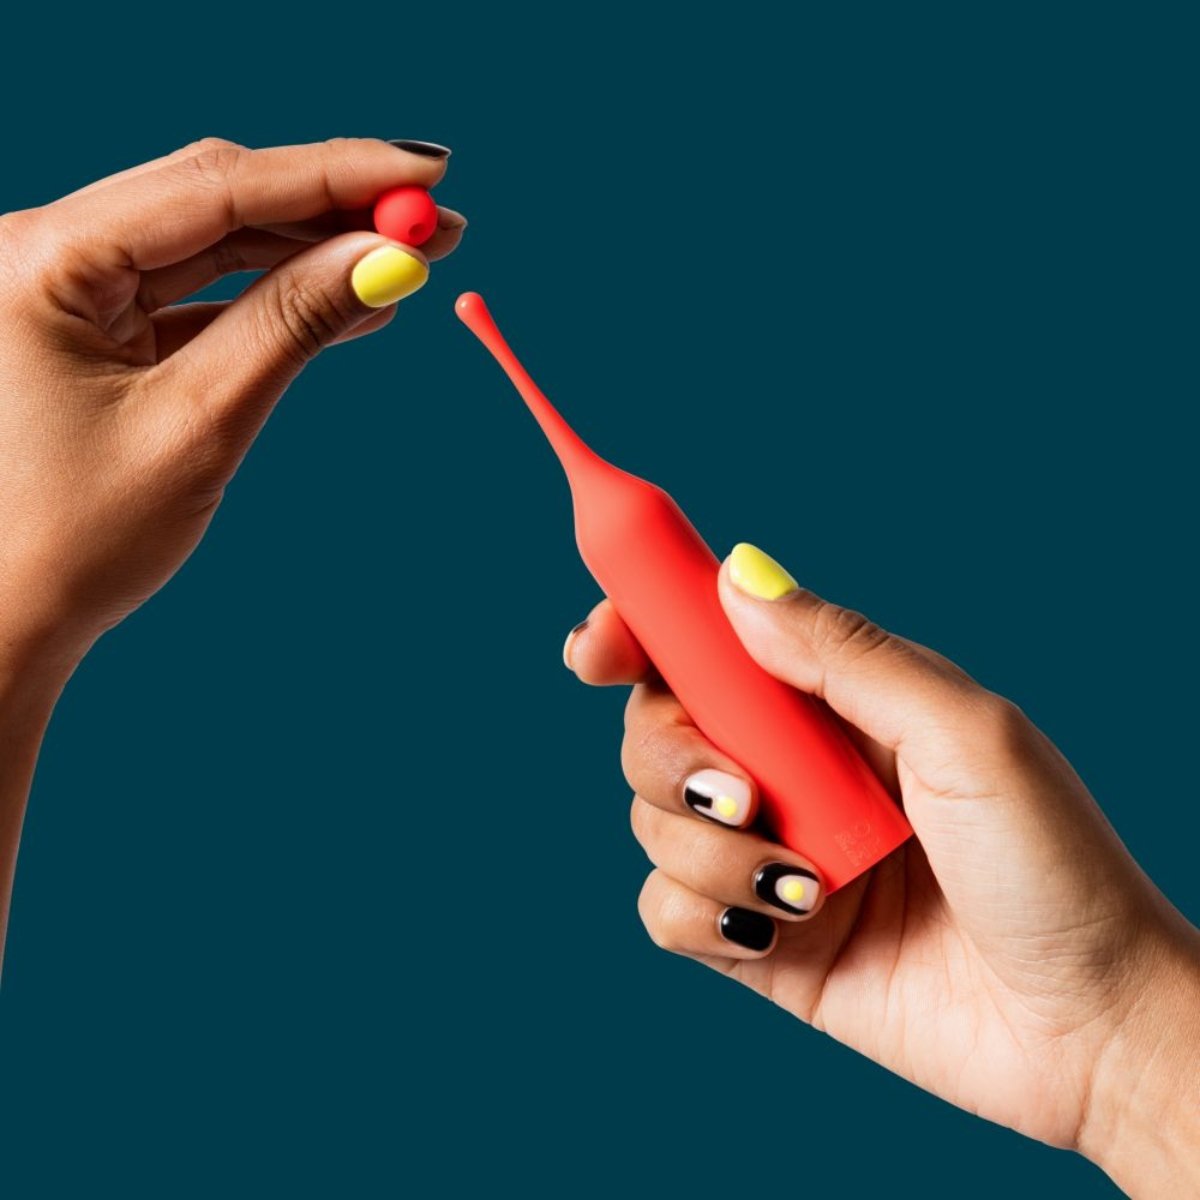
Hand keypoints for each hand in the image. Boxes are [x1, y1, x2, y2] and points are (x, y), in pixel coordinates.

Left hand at [0, 136, 464, 669]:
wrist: (9, 619)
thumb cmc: (76, 539)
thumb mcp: (199, 424)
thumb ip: (293, 326)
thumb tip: (387, 260)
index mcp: (41, 260)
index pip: (214, 187)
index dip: (333, 174)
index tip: (427, 170)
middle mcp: (45, 252)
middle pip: (216, 198)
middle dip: (331, 206)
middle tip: (434, 218)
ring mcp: (70, 287)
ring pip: (214, 241)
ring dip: (311, 249)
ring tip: (406, 258)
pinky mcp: (97, 325)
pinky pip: (199, 290)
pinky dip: (272, 294)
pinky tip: (346, 294)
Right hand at [565, 543, 1199, 1195]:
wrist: (1090, 1028)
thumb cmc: (1052, 864)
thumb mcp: (962, 734)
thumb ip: (844, 654)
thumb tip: (737, 579)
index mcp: (832, 704)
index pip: (707, 645)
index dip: (636, 631)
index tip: (595, 646)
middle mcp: (788, 770)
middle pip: (657, 728)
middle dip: (669, 757)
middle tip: (740, 795)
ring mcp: (768, 855)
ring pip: (652, 823)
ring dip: (708, 852)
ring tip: (808, 886)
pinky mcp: (757, 941)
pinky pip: (667, 911)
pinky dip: (698, 914)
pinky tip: (771, 931)